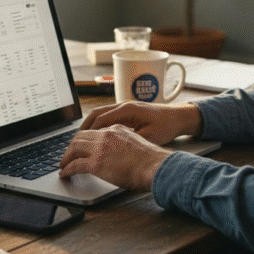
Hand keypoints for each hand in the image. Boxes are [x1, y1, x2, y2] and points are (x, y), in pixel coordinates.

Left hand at [58, 124, 171, 190]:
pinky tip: (65, 174)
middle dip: (71, 147)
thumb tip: (118, 152)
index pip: (94, 131)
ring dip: (66, 157)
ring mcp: (100, 149)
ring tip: (63, 165)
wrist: (154, 166)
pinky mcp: (96, 163)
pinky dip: (67, 169)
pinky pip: (75, 165)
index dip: (83, 140)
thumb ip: (124, 143)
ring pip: (74, 148)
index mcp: (116, 129)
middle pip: (80, 137)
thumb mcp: (136, 142)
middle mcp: (105, 135)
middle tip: (67, 156)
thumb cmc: (151, 160)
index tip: (80, 147)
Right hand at [81, 102, 202, 145]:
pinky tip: (96, 135)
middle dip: (83, 128)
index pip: (100, 120)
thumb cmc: (166, 126)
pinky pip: (108, 115)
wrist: (179, 117)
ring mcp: (125, 106)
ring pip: (100, 113)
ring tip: (80, 139)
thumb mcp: (149, 136)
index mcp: (127, 110)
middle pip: (96, 114)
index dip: (88, 133)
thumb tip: (113, 149)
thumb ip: (130, 140)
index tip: (79, 144)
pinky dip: (98, 124)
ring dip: (89, 125)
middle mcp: (124, 105)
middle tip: (74, 142)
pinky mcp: (128, 111)